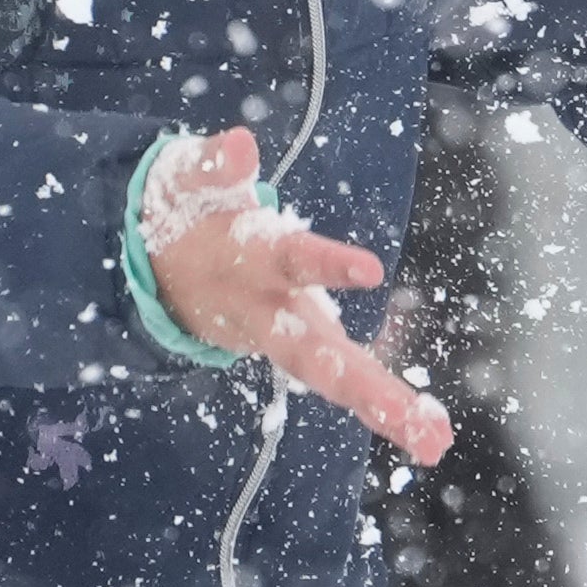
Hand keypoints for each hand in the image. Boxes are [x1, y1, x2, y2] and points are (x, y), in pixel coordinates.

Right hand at [146, 129, 451, 461]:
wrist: (152, 264)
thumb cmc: (187, 210)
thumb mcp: (189, 181)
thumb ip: (215, 166)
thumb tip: (241, 144)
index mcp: (249, 262)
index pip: (290, 261)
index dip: (326, 264)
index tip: (371, 269)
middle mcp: (268, 311)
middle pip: (317, 355)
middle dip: (366, 388)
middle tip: (419, 425)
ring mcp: (282, 336)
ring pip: (331, 378)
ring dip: (383, 409)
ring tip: (434, 442)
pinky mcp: (293, 347)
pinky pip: (341, 379)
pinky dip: (381, 409)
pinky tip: (429, 436)